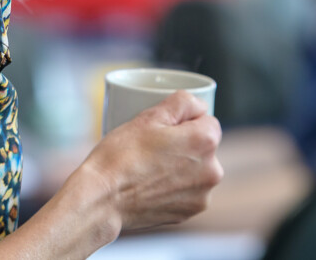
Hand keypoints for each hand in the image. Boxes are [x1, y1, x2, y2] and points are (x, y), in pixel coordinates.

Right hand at [78, 91, 223, 233]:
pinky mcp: (189, 212)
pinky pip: (188, 190)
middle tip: (154, 145)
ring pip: (196, 169)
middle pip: (204, 146)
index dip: (185, 120)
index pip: (207, 120)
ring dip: (182, 165)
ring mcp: (202, 195)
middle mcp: (212, 171)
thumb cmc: (122, 155)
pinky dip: (175, 186)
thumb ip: (181, 103)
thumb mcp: (148, 117)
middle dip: (185, 143)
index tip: (163, 127)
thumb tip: (199, 105)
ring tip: (151, 166)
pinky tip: (152, 183)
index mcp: (204, 142)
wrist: (103, 199)